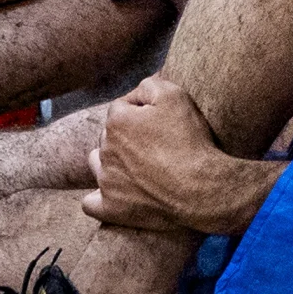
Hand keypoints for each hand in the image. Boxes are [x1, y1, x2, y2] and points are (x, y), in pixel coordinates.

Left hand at [82, 77, 270, 236]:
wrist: (202, 189)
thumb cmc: (190, 141)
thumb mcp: (175, 95)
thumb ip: (149, 85)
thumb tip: (137, 93)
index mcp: (116, 122)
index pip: (122, 108)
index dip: (143, 112)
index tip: (163, 122)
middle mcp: (105, 150)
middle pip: (109, 135)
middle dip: (127, 136)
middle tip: (156, 145)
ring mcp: (106, 181)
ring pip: (97, 164)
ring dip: (110, 162)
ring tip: (137, 168)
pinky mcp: (112, 208)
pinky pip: (90, 204)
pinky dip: (99, 199)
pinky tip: (113, 195)